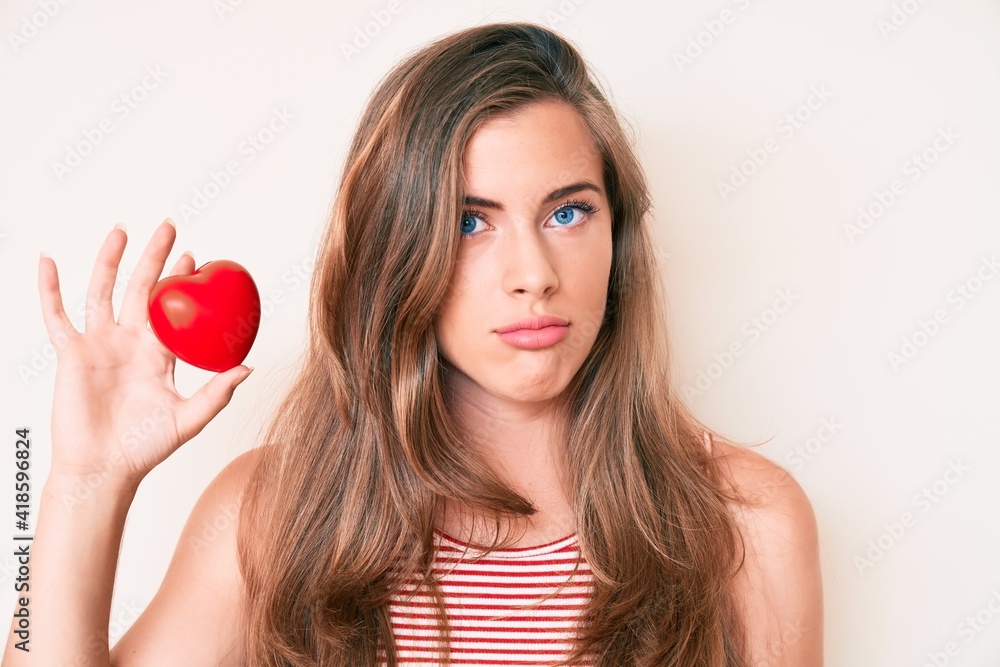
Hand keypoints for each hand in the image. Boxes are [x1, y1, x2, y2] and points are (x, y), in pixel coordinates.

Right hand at [37, 220, 253, 486]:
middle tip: (168, 227)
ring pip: (103, 292)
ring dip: (111, 260)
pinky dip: (49, 289)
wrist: (104, 469)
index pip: (172, 309)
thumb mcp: (190, 418)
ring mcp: (99, 345)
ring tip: (122, 230)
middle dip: (154, 258)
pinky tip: (49, 261)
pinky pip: (57, 316)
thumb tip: (249, 367)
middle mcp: (129, 344)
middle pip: (142, 290)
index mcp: (158, 355)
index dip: (182, 282)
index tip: (196, 258)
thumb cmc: (145, 449)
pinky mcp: (72, 354)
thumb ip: (218, 392)